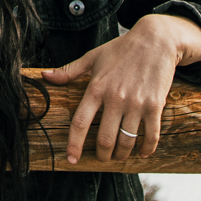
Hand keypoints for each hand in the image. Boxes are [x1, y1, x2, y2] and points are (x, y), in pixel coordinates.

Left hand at [41, 14, 200, 163]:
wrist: (155, 40)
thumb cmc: (120, 49)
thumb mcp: (92, 57)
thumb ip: (69, 71)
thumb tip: (45, 77)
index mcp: (96, 88)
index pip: (80, 122)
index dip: (75, 144)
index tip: (72, 159)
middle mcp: (115, 98)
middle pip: (105, 138)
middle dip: (102, 155)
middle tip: (102, 159)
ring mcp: (136, 103)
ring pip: (127, 141)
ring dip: (122, 155)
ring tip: (119, 157)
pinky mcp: (155, 105)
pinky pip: (151, 135)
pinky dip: (146, 149)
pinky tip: (142, 153)